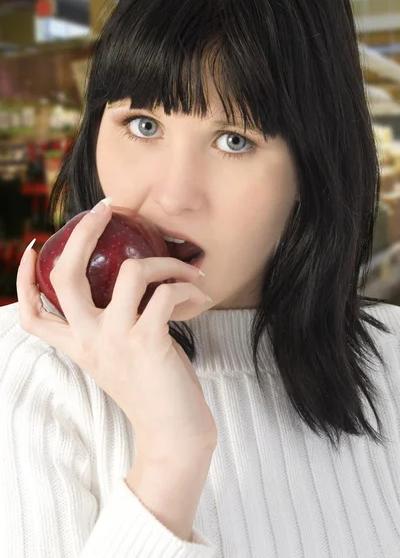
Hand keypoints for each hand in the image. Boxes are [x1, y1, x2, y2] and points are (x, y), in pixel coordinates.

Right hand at [16, 202, 217, 460]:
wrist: (173, 436)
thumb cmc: (152, 390)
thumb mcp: (120, 357)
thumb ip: (113, 325)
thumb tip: (134, 279)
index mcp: (78, 346)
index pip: (33, 314)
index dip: (24, 279)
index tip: (35, 248)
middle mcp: (89, 340)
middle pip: (66, 276)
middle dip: (82, 233)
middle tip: (103, 209)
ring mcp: (116, 340)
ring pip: (130, 271)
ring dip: (166, 261)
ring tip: (187, 269)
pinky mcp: (147, 342)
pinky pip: (166, 292)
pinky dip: (187, 285)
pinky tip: (200, 294)